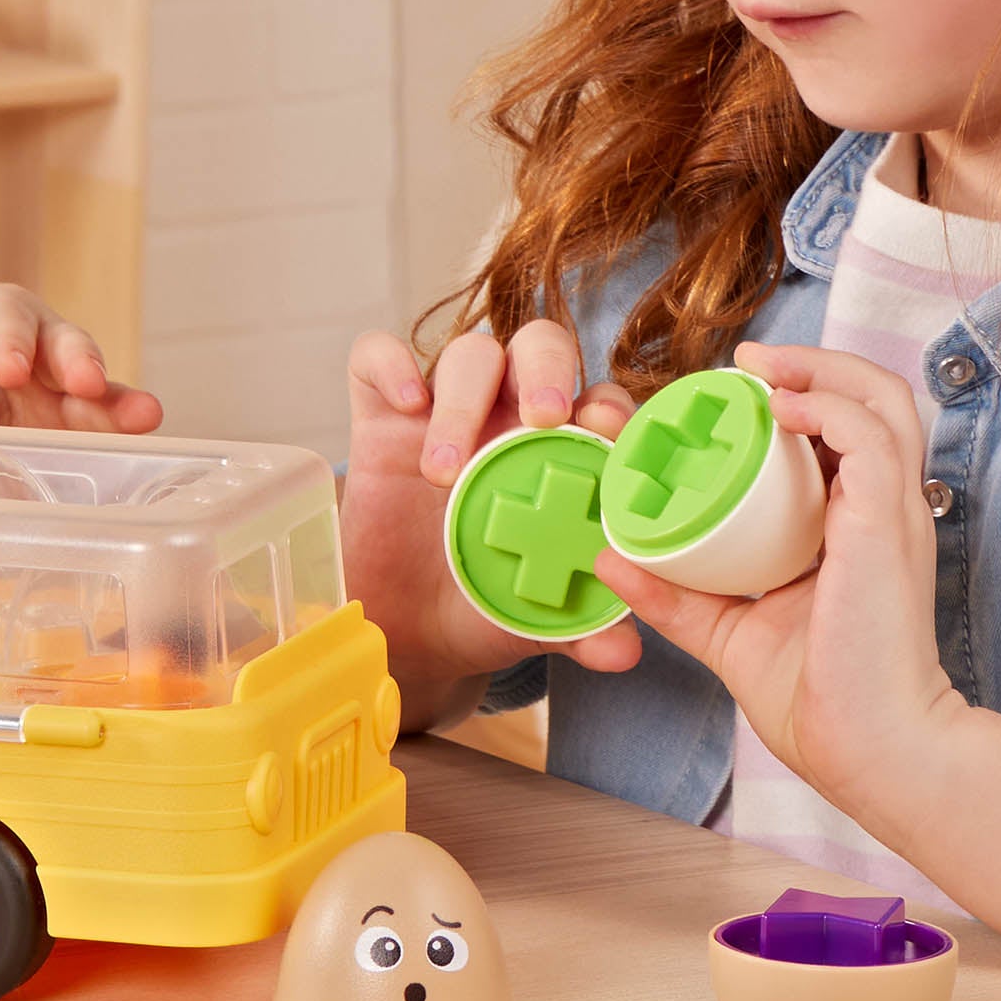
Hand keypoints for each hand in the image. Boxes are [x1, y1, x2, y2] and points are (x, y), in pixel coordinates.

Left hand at [0, 283, 162, 431]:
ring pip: (97, 392)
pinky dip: (118, 444)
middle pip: (65, 346)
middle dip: (78, 361)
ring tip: (144, 415)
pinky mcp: (76, 434)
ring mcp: (63, 393)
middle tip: (86, 382)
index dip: (10, 343)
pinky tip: (140, 453)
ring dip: (117, 404)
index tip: (12, 370)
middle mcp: (39, 346)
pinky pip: (101, 436)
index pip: (4, 320)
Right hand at [343, 318, 642, 710]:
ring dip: (464, 398)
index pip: (600, 400)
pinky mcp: (381, 415)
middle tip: (541, 418)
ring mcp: (446, 408)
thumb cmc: (488, 605)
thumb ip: (583, 628)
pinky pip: (378, 358)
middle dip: (547, 371)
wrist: (408, 626)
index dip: (609, 407)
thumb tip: (623, 651)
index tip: (606, 436)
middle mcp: (511, 415)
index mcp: (565, 452)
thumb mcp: (537, 621)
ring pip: (469, 354)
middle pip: (541, 349)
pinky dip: (390, 364)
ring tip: (445, 472)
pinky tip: (403, 405)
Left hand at [595, 341, 959, 811]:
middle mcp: (881, 510)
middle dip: (812, 363)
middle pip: (872, 398)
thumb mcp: (729, 633)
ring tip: (760, 366)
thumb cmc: (818, 700)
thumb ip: (677, 596)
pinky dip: (825, 406)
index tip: (731, 391)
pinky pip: (868, 437)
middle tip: (746, 360)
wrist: (870, 750)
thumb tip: (609, 559)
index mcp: (854, 526)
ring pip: (880, 399)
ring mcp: (891, 513)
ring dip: (820, 367)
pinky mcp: (886, 525)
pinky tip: (779, 407)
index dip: (797, 399)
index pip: (841, 435)